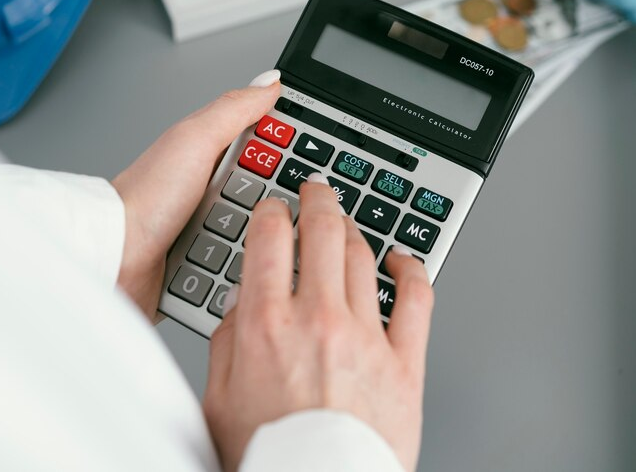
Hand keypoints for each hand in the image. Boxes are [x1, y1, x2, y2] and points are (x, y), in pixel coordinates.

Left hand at [111, 70, 280, 319]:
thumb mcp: (195, 141)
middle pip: (274, 195)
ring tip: (241, 240)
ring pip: (265, 234)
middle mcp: (216, 190)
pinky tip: (240, 266)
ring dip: (261, 242)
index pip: (273, 147)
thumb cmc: (143, 199)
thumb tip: (269, 80)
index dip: (295, 153)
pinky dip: (247, 268)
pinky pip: (246, 265)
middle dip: (277, 207)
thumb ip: (234, 109)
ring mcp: (214, 229)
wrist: (115, 257)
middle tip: (259, 210)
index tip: (311, 163)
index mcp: (215, 154)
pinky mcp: (212, 265)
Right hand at [203, 174, 434, 471]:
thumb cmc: (269, 459)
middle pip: (322, 232)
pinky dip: (411, 269)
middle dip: (318, 200)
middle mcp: (318, 320)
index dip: (272, 211)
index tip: (274, 209)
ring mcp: (366, 337)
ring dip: (354, 228)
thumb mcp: (218, 401)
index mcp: (267, 325)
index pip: (270, 238)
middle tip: (316, 191)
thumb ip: (226, 343)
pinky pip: (418, 298)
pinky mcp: (404, 362)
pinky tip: (403, 260)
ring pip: (364, 256)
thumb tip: (240, 306)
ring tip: (347, 222)